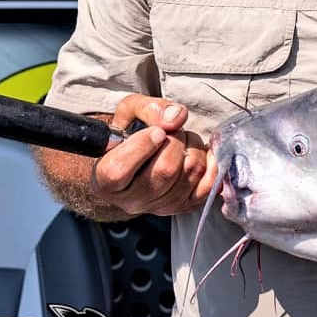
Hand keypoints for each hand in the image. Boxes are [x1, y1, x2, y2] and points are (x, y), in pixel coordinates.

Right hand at [89, 94, 210, 216]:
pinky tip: (201, 151)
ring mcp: (159, 207)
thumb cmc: (129, 137)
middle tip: (172, 131)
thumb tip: (175, 118)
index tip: (156, 131)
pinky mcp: (184, 207)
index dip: (143, 145)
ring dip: (194, 147)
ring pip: (190, 173)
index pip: (119, 170)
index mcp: (105, 181)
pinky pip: (208, 186)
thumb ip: (148, 109)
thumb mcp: (128, 113)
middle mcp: (131, 201)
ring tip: (183, 140)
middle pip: (165, 171)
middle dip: (176, 140)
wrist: (139, 163)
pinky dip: (211, 163)